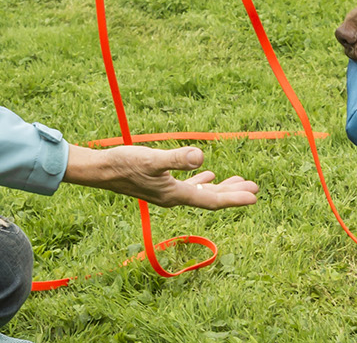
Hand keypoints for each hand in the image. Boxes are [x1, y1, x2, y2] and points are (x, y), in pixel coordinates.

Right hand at [63, 144, 259, 209]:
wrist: (101, 171)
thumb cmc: (124, 163)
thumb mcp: (152, 158)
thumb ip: (177, 158)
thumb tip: (201, 156)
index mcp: (175, 194)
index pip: (211, 199)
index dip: (234, 198)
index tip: (254, 196)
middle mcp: (174, 197)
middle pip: (210, 198)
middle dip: (233, 194)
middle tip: (255, 188)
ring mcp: (168, 192)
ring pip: (201, 192)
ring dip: (220, 188)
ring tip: (239, 182)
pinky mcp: (161, 185)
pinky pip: (188, 187)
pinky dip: (202, 182)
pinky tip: (207, 175)